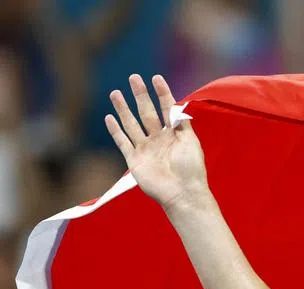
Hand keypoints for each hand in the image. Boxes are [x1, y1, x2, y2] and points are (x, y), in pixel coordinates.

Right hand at [105, 74, 208, 210]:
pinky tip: (109, 118)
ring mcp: (146, 149)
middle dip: (140, 95)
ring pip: (131, 124)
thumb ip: (181, 123)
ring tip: (116, 93)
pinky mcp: (134, 160)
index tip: (156, 78)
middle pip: (146, 112)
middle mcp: (159, 139)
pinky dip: (115, 131)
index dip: (162, 93)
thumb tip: (176, 105)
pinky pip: (122, 142)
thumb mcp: (190, 141)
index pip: (167, 108)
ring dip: (123, 109)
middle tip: (134, 77)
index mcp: (175, 134)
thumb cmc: (191, 169)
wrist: (182, 193)